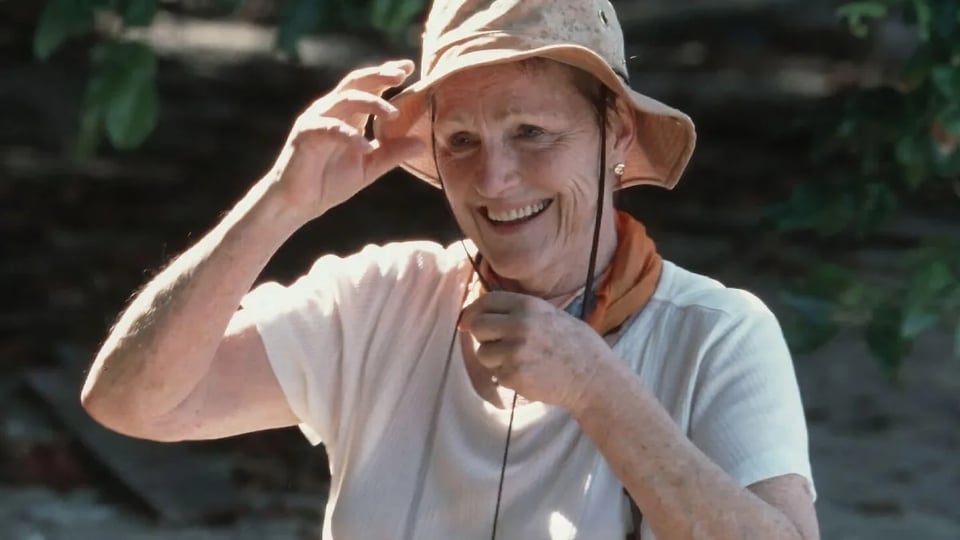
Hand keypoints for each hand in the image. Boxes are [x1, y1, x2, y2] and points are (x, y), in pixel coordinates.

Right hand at [264, 59, 423, 222]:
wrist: (299, 204)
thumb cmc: (330, 183)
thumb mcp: (369, 168)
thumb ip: (392, 154)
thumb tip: (423, 143)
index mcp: (348, 115)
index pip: (368, 85)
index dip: (386, 73)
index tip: (409, 67)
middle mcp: (332, 111)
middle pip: (356, 82)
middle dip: (379, 75)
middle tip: (401, 75)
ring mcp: (317, 120)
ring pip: (345, 99)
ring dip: (372, 103)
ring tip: (394, 115)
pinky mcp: (306, 135)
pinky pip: (332, 128)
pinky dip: (351, 136)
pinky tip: (367, 147)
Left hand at [458, 291, 612, 411]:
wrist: (593, 377)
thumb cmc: (575, 345)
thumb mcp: (551, 315)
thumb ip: (519, 312)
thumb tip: (482, 313)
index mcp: (529, 306)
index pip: (487, 300)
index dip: (474, 310)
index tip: (468, 320)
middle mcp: (519, 325)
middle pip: (478, 325)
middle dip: (482, 336)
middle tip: (496, 343)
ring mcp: (515, 352)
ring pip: (483, 353)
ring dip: (494, 359)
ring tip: (518, 361)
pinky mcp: (513, 375)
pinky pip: (496, 374)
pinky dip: (507, 376)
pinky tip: (528, 374)